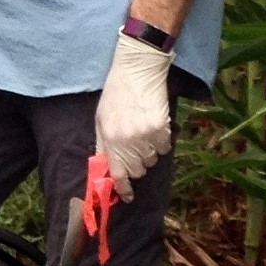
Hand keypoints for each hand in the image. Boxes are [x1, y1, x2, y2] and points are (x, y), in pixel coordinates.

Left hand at [93, 34, 173, 183]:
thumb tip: (106, 169)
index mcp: (111, 139)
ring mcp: (147, 135)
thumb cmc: (115, 95)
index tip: (128, 195)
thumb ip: (103, 146)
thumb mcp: (101, 120)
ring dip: (148, 153)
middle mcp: (129, 141)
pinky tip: (153, 127)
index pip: (119, 174)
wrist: (137, 70)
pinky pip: (165, 148)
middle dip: (136, 165)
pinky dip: (160, 142)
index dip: (123, 188)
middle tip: (133, 149)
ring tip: (142, 133)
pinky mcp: (162, 127)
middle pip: (138, 170)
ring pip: (153, 160)